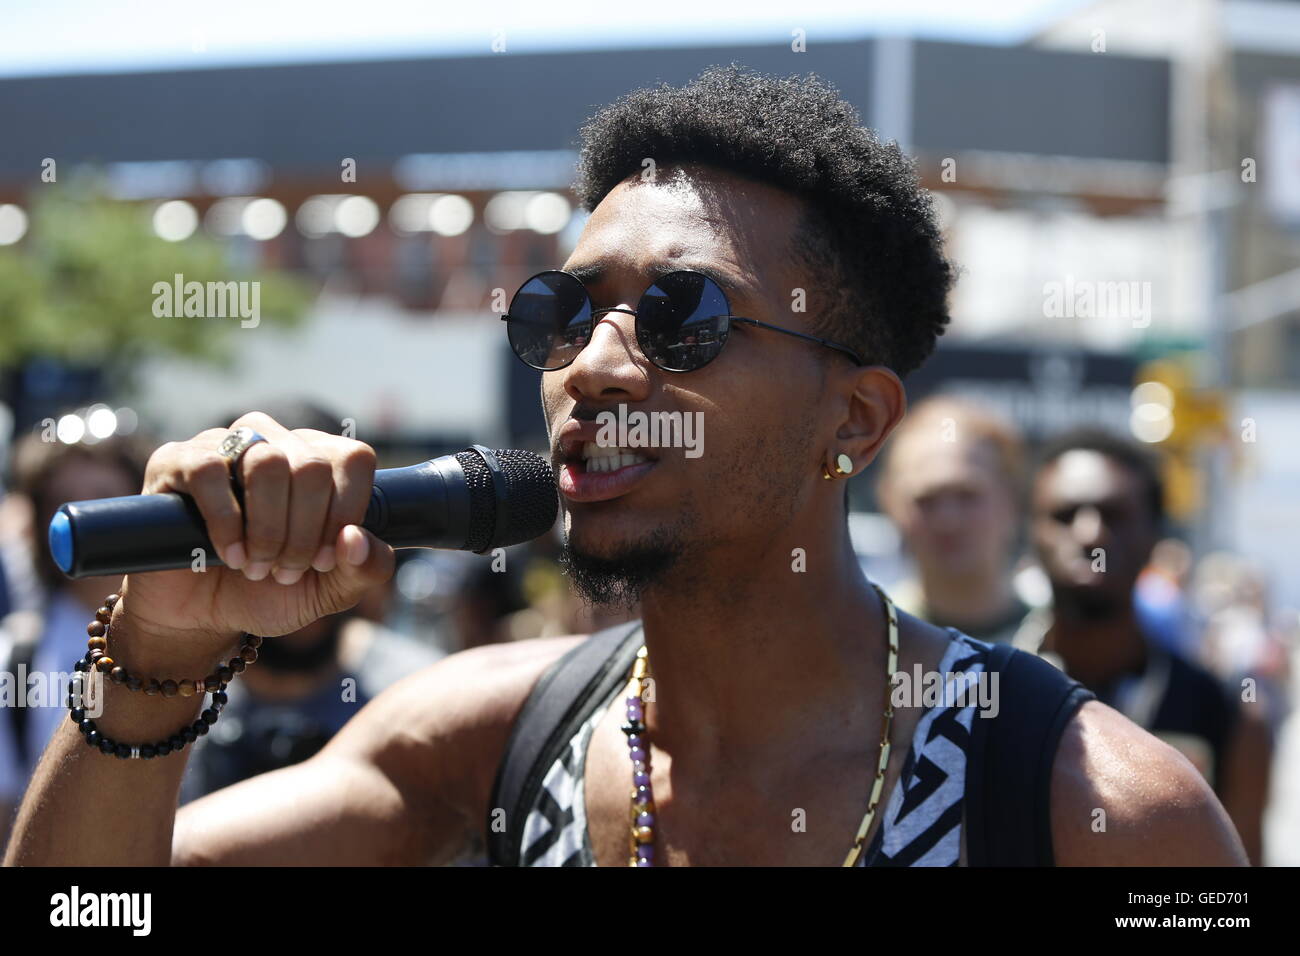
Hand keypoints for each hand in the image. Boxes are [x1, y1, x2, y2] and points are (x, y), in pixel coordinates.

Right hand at [116, 412, 394, 654]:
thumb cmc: (271, 590)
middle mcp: (275, 441)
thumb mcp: (331, 589)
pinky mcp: (176, 460)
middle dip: (304, 533)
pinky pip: (209, 470)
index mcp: (320, 459)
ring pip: (267, 462)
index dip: (346, 512)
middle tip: (285, 570)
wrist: (201, 615)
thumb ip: (365, 568)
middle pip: (312, 466)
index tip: (326, 560)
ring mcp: (224, 444)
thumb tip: (356, 538)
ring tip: (256, 565)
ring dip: (268, 528)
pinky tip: (229, 553)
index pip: (354, 458)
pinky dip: (225, 521)